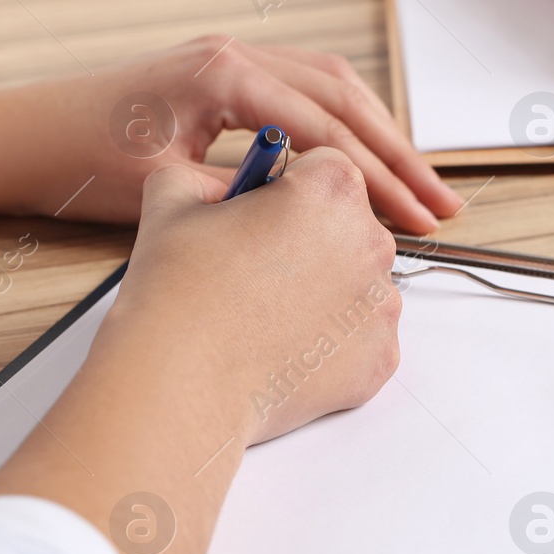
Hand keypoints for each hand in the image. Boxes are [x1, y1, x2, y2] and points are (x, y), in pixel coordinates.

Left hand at [38, 36, 461, 234]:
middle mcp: (234, 54)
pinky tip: (364, 163)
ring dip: (379, 137)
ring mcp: (231, 58)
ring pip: (333, 88)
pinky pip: (304, 93)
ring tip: (419, 187)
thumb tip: (305, 220)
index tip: (415, 216)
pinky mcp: (225, 77)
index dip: (378, 178)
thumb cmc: (77, 161)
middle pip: (345, 97)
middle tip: (441, 204)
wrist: (25, 137)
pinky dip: (343, 128)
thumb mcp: (163, 192)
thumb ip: (240, 199)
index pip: (326, 127)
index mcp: (222, 74)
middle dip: (398, 154)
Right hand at [105, 149, 400, 444]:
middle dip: (310, 240)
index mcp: (332, 188)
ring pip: (357, 284)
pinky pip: (361, 338)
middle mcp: (372, 242)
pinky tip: (285, 348)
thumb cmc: (178, 293)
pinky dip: (331, 344)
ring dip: (323, 291)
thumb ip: (210, 173)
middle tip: (256, 270)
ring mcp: (382, 306)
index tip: (261, 215)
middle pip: (348, 226)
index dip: (287, 190)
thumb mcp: (172, 193)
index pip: (326, 169)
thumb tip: (228, 186)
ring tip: (265, 314)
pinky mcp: (381, 359)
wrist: (182, 384)